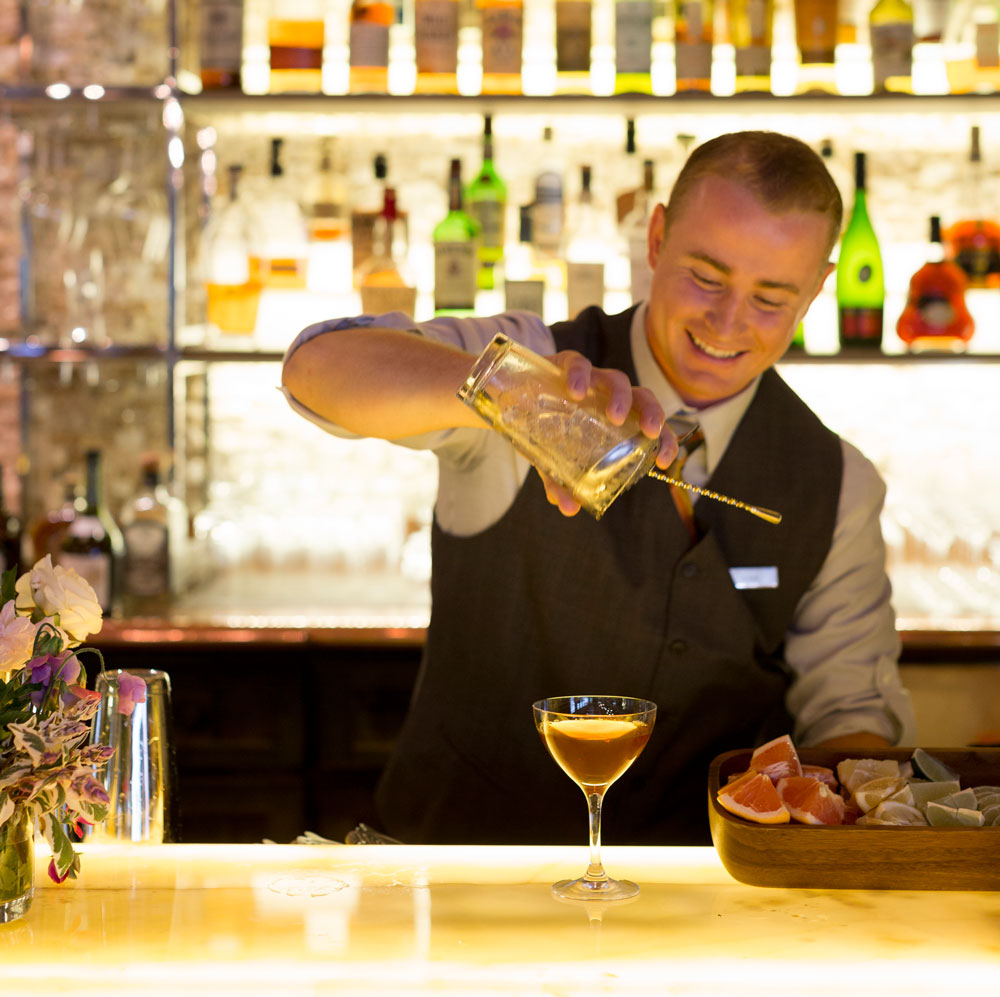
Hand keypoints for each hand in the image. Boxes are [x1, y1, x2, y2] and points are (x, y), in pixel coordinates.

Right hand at [538, 351, 678, 516]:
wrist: (513, 396)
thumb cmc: (544, 427)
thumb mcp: (551, 459)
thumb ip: (560, 482)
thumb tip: (567, 508)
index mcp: (615, 417)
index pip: (650, 424)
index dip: (665, 439)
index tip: (664, 460)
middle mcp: (608, 395)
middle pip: (643, 397)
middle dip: (652, 413)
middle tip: (649, 433)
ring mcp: (590, 378)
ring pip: (617, 379)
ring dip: (620, 398)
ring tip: (614, 418)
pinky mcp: (565, 363)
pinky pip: (578, 364)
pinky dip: (580, 376)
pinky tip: (575, 393)